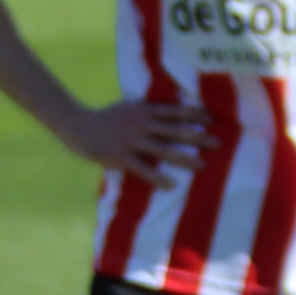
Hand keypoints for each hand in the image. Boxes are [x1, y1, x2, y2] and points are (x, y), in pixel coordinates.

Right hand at [56, 97, 210, 179]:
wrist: (77, 124)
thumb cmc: (105, 118)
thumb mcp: (128, 108)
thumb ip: (148, 112)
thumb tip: (170, 113)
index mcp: (143, 110)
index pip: (175, 111)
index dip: (194, 114)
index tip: (212, 119)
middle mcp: (141, 123)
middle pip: (175, 130)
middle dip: (198, 137)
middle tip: (218, 143)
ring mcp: (131, 140)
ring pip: (164, 150)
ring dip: (185, 158)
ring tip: (203, 165)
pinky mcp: (121, 157)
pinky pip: (144, 169)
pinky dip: (158, 178)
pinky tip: (173, 185)